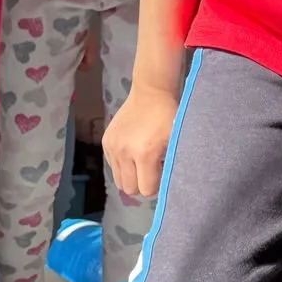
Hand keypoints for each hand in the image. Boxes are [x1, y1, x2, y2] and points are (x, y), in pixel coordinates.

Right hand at [104, 82, 179, 200]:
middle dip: (141, 184)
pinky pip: (112, 166)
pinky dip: (122, 165)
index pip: (145, 190)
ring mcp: (112, 147)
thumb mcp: (175, 141)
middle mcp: (124, 153)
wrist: (151, 92)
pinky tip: (132, 152)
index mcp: (144, 154)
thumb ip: (170, 166)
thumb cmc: (169, 116)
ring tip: (141, 163)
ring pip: (118, 180)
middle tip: (151, 171)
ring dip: (130, 176)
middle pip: (129, 189)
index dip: (155, 186)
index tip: (161, 175)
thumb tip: (167, 186)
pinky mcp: (106, 141)